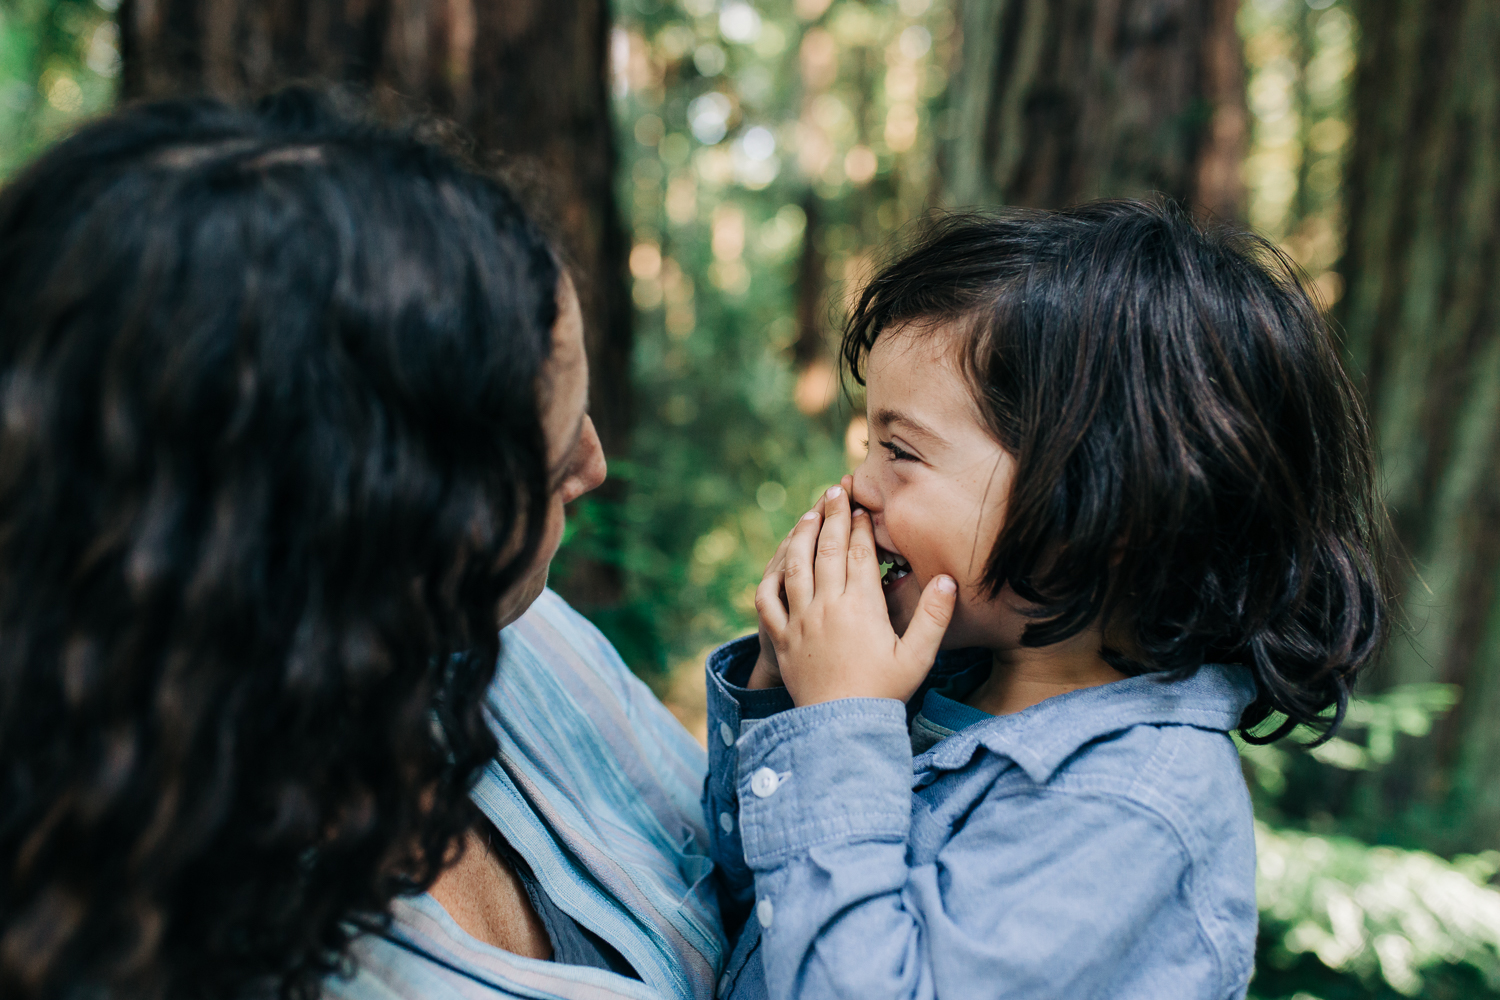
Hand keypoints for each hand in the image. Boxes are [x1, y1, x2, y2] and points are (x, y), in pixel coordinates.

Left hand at [755, 482, 956, 705]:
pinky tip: (777, 564)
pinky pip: (767, 600)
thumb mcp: (918, 657)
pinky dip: (770, 577)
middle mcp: (826, 607)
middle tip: (834, 490)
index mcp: (861, 607)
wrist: (841, 728)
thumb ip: (934, 617)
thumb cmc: (884, 692)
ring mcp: (799, 621)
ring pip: (795, 567)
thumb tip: (947, 580)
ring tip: (808, 515)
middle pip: (826, 550)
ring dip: (800, 536)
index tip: (861, 504)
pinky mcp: (780, 638)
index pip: (858, 554)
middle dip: (831, 516)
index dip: (859, 525)